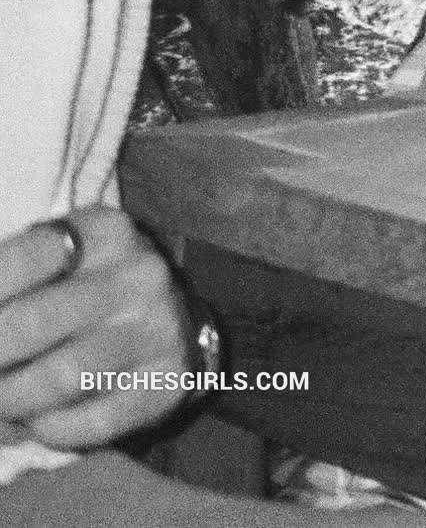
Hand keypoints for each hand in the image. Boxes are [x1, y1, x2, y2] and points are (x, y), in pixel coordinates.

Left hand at [0, 208, 194, 447]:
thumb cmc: (90, 287)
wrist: (174, 318)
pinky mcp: (166, 382)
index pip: (26, 258)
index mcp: (103, 231)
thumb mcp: (60, 261)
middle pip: (34, 323)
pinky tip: (37, 421)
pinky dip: (50, 430)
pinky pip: (93, 421)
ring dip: (10, 400)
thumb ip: (9, 278)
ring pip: (61, 377)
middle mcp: (137, 273)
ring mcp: (157, 328)